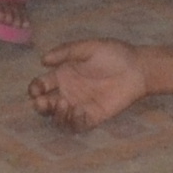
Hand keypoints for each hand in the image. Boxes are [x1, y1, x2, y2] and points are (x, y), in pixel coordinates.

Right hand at [30, 37, 151, 128]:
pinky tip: (79, 110)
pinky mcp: (93, 116)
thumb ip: (66, 51)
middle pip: (45, 105)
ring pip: (59, 118)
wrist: (137, 68)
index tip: (37, 89)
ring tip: (64, 103)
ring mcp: (79, 105)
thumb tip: (43, 60)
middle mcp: (68, 92)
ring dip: (56, 114)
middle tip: (42, 102)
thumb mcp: (88, 47)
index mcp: (64, 74)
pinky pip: (77, 125)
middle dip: (40, 105)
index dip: (35, 89)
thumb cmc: (113, 54)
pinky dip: (74, 121)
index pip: (41, 85)